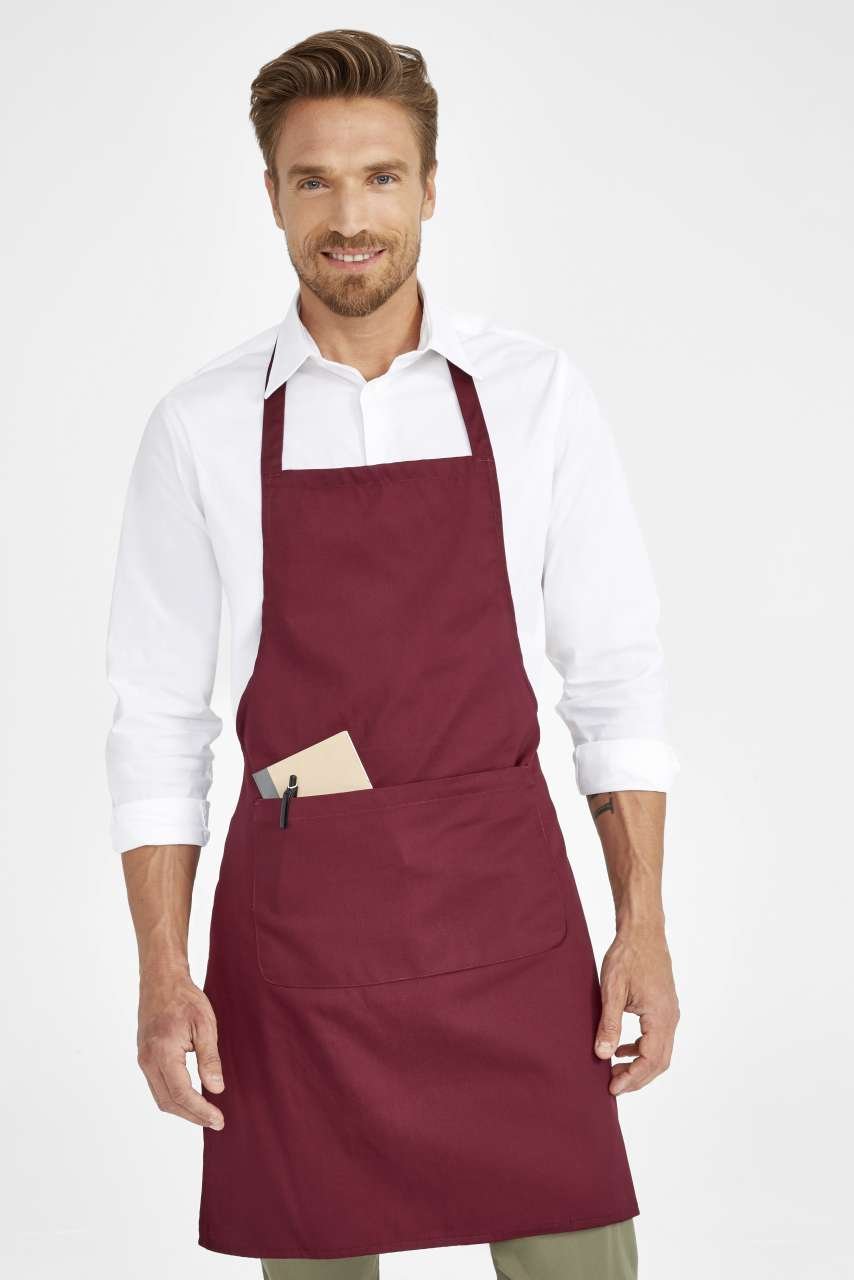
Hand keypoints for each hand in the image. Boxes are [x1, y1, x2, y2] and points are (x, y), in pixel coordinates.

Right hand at [136, 966, 225, 1127]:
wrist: (161, 981)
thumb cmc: (185, 999)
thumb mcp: (205, 1024)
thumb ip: (210, 1058)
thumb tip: (216, 1089)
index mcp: (162, 1053)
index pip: (181, 1093)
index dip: (200, 1110)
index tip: (219, 1119)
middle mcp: (148, 1061)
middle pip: (168, 1102)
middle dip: (192, 1116)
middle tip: (216, 1122)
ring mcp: (143, 1060)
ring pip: (161, 1097)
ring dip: (183, 1110)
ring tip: (206, 1115)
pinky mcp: (145, 1058)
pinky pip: (158, 1086)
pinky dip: (175, 1098)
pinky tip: (191, 1098)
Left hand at [593, 922, 679, 1094]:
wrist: (643, 931)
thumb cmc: (627, 955)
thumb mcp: (612, 990)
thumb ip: (609, 1024)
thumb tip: (603, 1055)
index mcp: (660, 1017)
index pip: (650, 1061)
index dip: (632, 1079)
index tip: (612, 1088)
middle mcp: (670, 1018)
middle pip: (660, 1062)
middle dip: (637, 1078)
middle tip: (613, 1086)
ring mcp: (670, 1012)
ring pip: (660, 1052)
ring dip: (639, 1065)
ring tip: (615, 1071)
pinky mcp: (664, 1007)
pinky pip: (657, 1038)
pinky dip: (641, 1049)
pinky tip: (622, 1049)